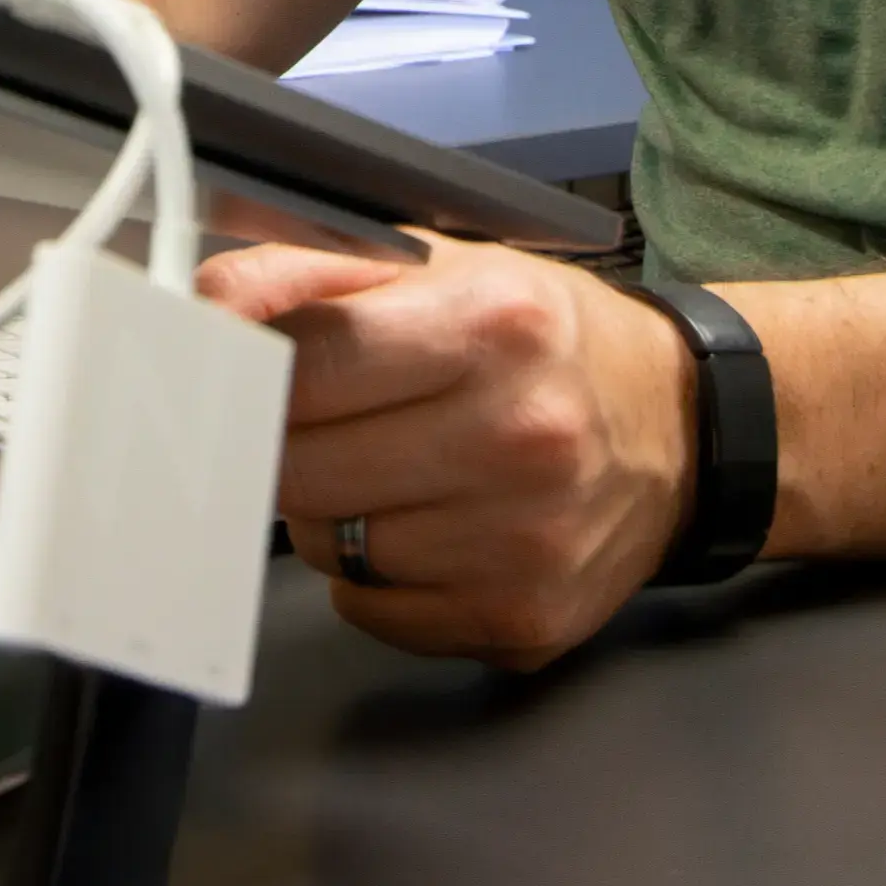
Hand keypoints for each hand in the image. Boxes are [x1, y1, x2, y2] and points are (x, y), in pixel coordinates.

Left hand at [200, 235, 699, 667]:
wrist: (684, 431)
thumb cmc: (546, 339)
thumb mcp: (446, 265)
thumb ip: (314, 270)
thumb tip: (200, 296)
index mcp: (494, 325)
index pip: (304, 362)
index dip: (244, 366)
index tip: (221, 366)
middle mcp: (518, 436)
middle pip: (299, 464)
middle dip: (283, 441)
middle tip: (319, 418)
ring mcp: (523, 541)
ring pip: (327, 545)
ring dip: (331, 510)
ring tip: (391, 468)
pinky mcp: (522, 619)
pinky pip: (370, 610)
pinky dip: (374, 576)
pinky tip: (426, 527)